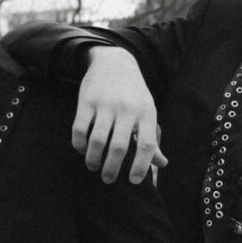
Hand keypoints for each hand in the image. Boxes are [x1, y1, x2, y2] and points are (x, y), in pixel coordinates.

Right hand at [73, 46, 166, 183]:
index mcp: (146, 113)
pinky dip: (79, 144)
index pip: (146, 145)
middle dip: (112, 169)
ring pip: (97, 141)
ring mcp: (106, 105)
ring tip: (93, 166)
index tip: (134, 181)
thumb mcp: (147, 111)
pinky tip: (82, 149)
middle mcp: (127, 109)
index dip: (141, 166)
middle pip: (118, 147)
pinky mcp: (87, 101)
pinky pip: (80, 129)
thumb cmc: (134, 93)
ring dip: (93, 159)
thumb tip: (162, 163)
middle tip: (108, 179)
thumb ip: (152, 139)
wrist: (115, 61)